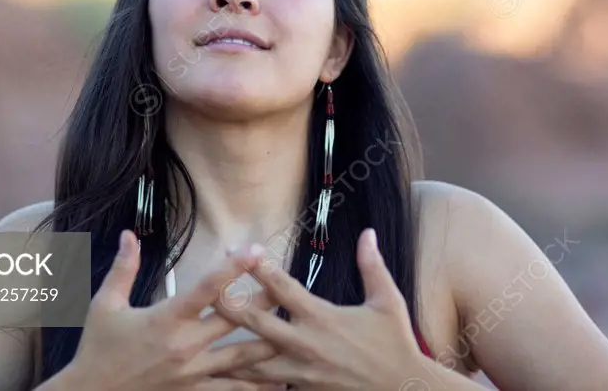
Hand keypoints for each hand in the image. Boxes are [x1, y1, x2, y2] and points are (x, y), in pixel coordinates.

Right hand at [62, 229, 280, 390]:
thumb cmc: (97, 348)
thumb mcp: (104, 305)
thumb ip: (123, 269)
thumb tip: (129, 234)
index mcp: (165, 319)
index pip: (206, 289)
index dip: (233, 268)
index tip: (254, 250)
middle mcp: (184, 346)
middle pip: (234, 320)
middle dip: (263, 301)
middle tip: (287, 285)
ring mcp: (192, 373)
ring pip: (241, 358)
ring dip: (268, 343)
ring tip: (294, 331)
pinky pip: (231, 390)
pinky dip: (256, 386)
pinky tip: (280, 382)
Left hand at [212, 228, 427, 390]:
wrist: (402, 390)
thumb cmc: (395, 343)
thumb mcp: (388, 300)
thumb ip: (372, 266)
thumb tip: (367, 233)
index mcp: (323, 317)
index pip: (284, 288)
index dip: (260, 268)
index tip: (242, 251)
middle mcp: (306, 344)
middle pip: (257, 323)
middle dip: (230, 306)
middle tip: (207, 290)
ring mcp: (301, 371)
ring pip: (254, 360)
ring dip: (230, 345)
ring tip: (205, 335)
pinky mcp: (302, 390)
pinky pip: (268, 385)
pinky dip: (248, 380)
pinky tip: (229, 374)